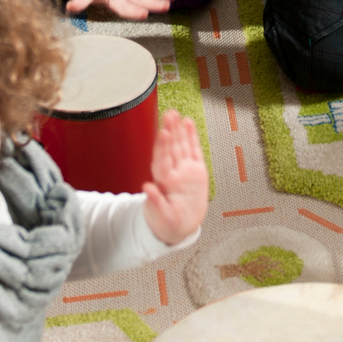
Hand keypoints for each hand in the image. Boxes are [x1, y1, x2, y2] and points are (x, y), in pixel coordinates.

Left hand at [142, 110, 208, 244]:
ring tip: (175, 113)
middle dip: (170, 131)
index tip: (163, 133)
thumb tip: (146, 188)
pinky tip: (188, 123)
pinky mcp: (196, 171)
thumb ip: (155, 203)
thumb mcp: (162, 218)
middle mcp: (174, 173)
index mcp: (165, 184)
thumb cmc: (168, 225)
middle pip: (171, 149)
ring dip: (178, 129)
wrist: (180, 228)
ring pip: (181, 146)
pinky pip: (194, 151)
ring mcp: (185, 171)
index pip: (162, 161)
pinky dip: (192, 137)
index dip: (163, 147)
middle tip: (169, 114)